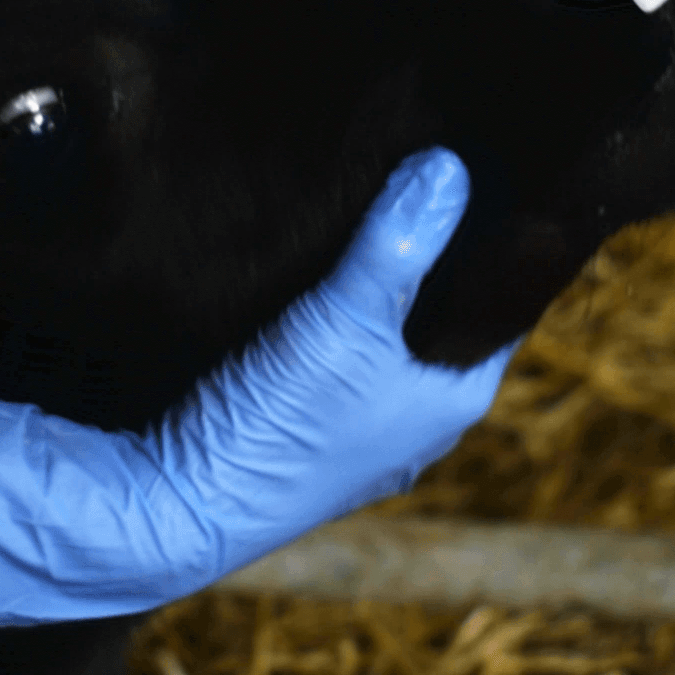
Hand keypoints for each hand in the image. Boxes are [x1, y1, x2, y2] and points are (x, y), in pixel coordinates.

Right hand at [0, 148, 511, 629]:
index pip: (496, 307)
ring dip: (369, 292)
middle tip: (410, 178)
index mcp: (453, 401)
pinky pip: (330, 360)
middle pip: (435, 321)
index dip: (490, 248)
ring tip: (357, 210)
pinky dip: (325, 321)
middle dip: (424, 261)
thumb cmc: (278, 425)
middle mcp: (414, 423)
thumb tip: (450, 168)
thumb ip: (397, 245)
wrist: (179, 506)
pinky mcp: (299, 430)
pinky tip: (301, 277)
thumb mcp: (344, 320)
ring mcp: (356, 432)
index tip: (477, 181)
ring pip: (379, 341)